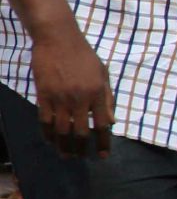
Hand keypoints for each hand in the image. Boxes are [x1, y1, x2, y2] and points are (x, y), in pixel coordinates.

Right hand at [29, 27, 111, 156]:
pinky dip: (47, 133)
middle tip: (80, 158)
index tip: (102, 156)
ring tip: (65, 155)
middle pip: (81, 132)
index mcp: (98, 93)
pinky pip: (45, 120)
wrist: (58, 39)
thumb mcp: (103, 74)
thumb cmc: (84, 56)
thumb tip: (111, 122)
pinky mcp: (44, 95)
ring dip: (63, 146)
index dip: (102, 143)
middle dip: (81, 149)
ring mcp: (60, 98)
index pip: (101, 125)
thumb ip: (107, 99)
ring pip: (62, 130)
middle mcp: (80, 99)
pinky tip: (50, 140)